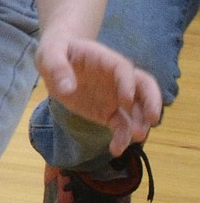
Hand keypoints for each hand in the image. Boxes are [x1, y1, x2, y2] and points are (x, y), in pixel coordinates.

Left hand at [37, 37, 161, 155]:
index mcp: (104, 59)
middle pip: (144, 86)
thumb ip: (57, 68)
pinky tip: (115, 149)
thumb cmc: (56, 53)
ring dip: (140, 123)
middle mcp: (117, 78)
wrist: (57, 63)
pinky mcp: (110, 112)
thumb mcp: (49, 55)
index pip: (123, 68)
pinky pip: (122, 125)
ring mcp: (116, 96)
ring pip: (137, 109)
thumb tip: (68, 89)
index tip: (125, 101)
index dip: (128, 83)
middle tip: (153, 119)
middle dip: (152, 102)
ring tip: (136, 138)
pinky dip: (122, 137)